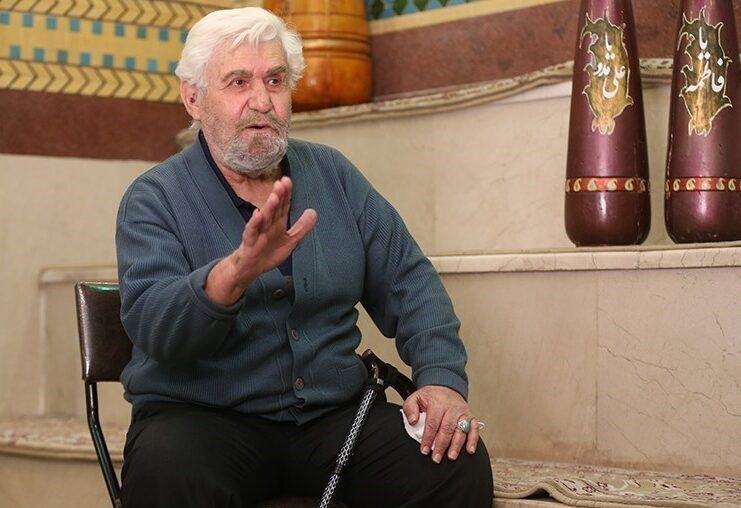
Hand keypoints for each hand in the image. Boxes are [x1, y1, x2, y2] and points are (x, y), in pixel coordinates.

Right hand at [206, 177, 316, 304]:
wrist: (250, 269)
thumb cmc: (267, 253)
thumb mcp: (290, 241)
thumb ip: (302, 227)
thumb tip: (313, 212)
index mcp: (277, 223)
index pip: (283, 206)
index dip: (286, 194)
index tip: (288, 181)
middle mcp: (267, 225)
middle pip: (274, 208)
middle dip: (278, 195)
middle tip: (282, 182)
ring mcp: (258, 233)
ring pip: (264, 218)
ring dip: (268, 207)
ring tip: (274, 196)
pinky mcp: (249, 243)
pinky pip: (251, 232)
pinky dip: (254, 224)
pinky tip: (257, 215)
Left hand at [402, 385, 479, 463]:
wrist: (445, 387)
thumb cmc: (430, 396)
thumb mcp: (415, 398)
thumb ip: (410, 408)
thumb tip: (413, 421)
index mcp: (437, 402)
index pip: (432, 423)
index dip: (428, 438)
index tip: (424, 450)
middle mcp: (452, 407)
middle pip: (447, 428)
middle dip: (441, 445)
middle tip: (436, 458)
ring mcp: (463, 412)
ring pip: (461, 430)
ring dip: (456, 445)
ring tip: (451, 456)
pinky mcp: (471, 416)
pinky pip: (474, 428)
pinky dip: (473, 440)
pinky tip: (470, 450)